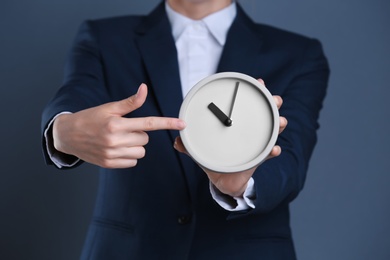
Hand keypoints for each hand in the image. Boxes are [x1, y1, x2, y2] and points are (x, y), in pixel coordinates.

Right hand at [52, 83, 185, 167]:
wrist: (68, 136)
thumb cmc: (90, 118)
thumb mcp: (109, 108)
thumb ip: (130, 102)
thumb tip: (144, 88)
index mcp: (116, 123)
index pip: (148, 123)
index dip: (167, 123)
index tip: (182, 124)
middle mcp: (115, 140)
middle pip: (145, 139)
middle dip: (138, 133)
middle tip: (123, 129)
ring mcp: (112, 153)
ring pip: (141, 152)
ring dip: (135, 146)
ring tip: (119, 139)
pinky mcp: (110, 164)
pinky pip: (132, 161)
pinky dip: (129, 156)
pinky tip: (116, 149)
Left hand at [174, 79, 286, 196]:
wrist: (223, 180)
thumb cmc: (214, 158)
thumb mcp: (200, 149)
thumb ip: (188, 145)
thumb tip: (176, 141)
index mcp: (238, 122)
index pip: (248, 103)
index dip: (256, 91)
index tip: (260, 82)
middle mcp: (252, 130)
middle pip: (268, 112)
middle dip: (274, 103)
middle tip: (276, 100)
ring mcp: (258, 143)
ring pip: (274, 130)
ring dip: (279, 124)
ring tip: (281, 121)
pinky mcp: (260, 157)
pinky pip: (269, 153)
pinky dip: (273, 150)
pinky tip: (274, 149)